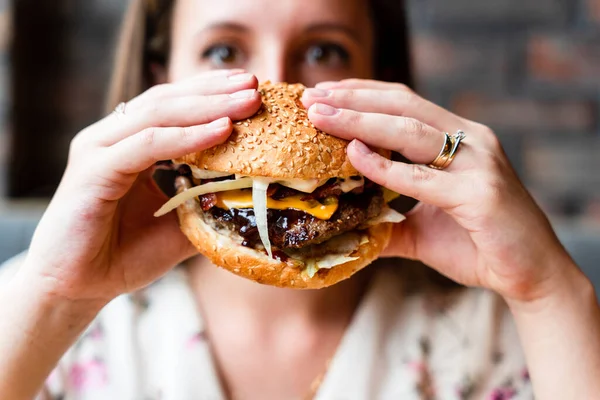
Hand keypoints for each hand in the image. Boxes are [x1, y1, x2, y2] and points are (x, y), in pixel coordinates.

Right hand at [19, 70, 260, 304]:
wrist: (80, 288)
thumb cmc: (126, 254)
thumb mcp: (180, 222)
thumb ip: (209, 201)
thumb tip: (257, 193)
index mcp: (129, 143)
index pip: (174, 104)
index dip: (212, 91)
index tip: (251, 86)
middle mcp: (112, 138)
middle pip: (169, 100)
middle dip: (215, 90)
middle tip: (255, 83)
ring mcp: (100, 149)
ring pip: (159, 114)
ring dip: (208, 106)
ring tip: (247, 100)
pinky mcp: (93, 170)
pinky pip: (148, 144)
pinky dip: (187, 137)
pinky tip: (221, 129)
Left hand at [302, 79, 580, 302]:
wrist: (531, 275)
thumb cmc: (478, 245)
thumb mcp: (422, 230)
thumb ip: (386, 220)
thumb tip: (343, 225)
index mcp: (459, 139)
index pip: (403, 102)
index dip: (361, 94)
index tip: (322, 94)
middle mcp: (471, 140)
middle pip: (402, 106)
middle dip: (352, 100)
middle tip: (311, 98)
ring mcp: (479, 163)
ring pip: (410, 130)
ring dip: (360, 121)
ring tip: (321, 117)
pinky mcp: (481, 193)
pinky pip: (423, 177)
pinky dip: (385, 166)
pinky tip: (354, 155)